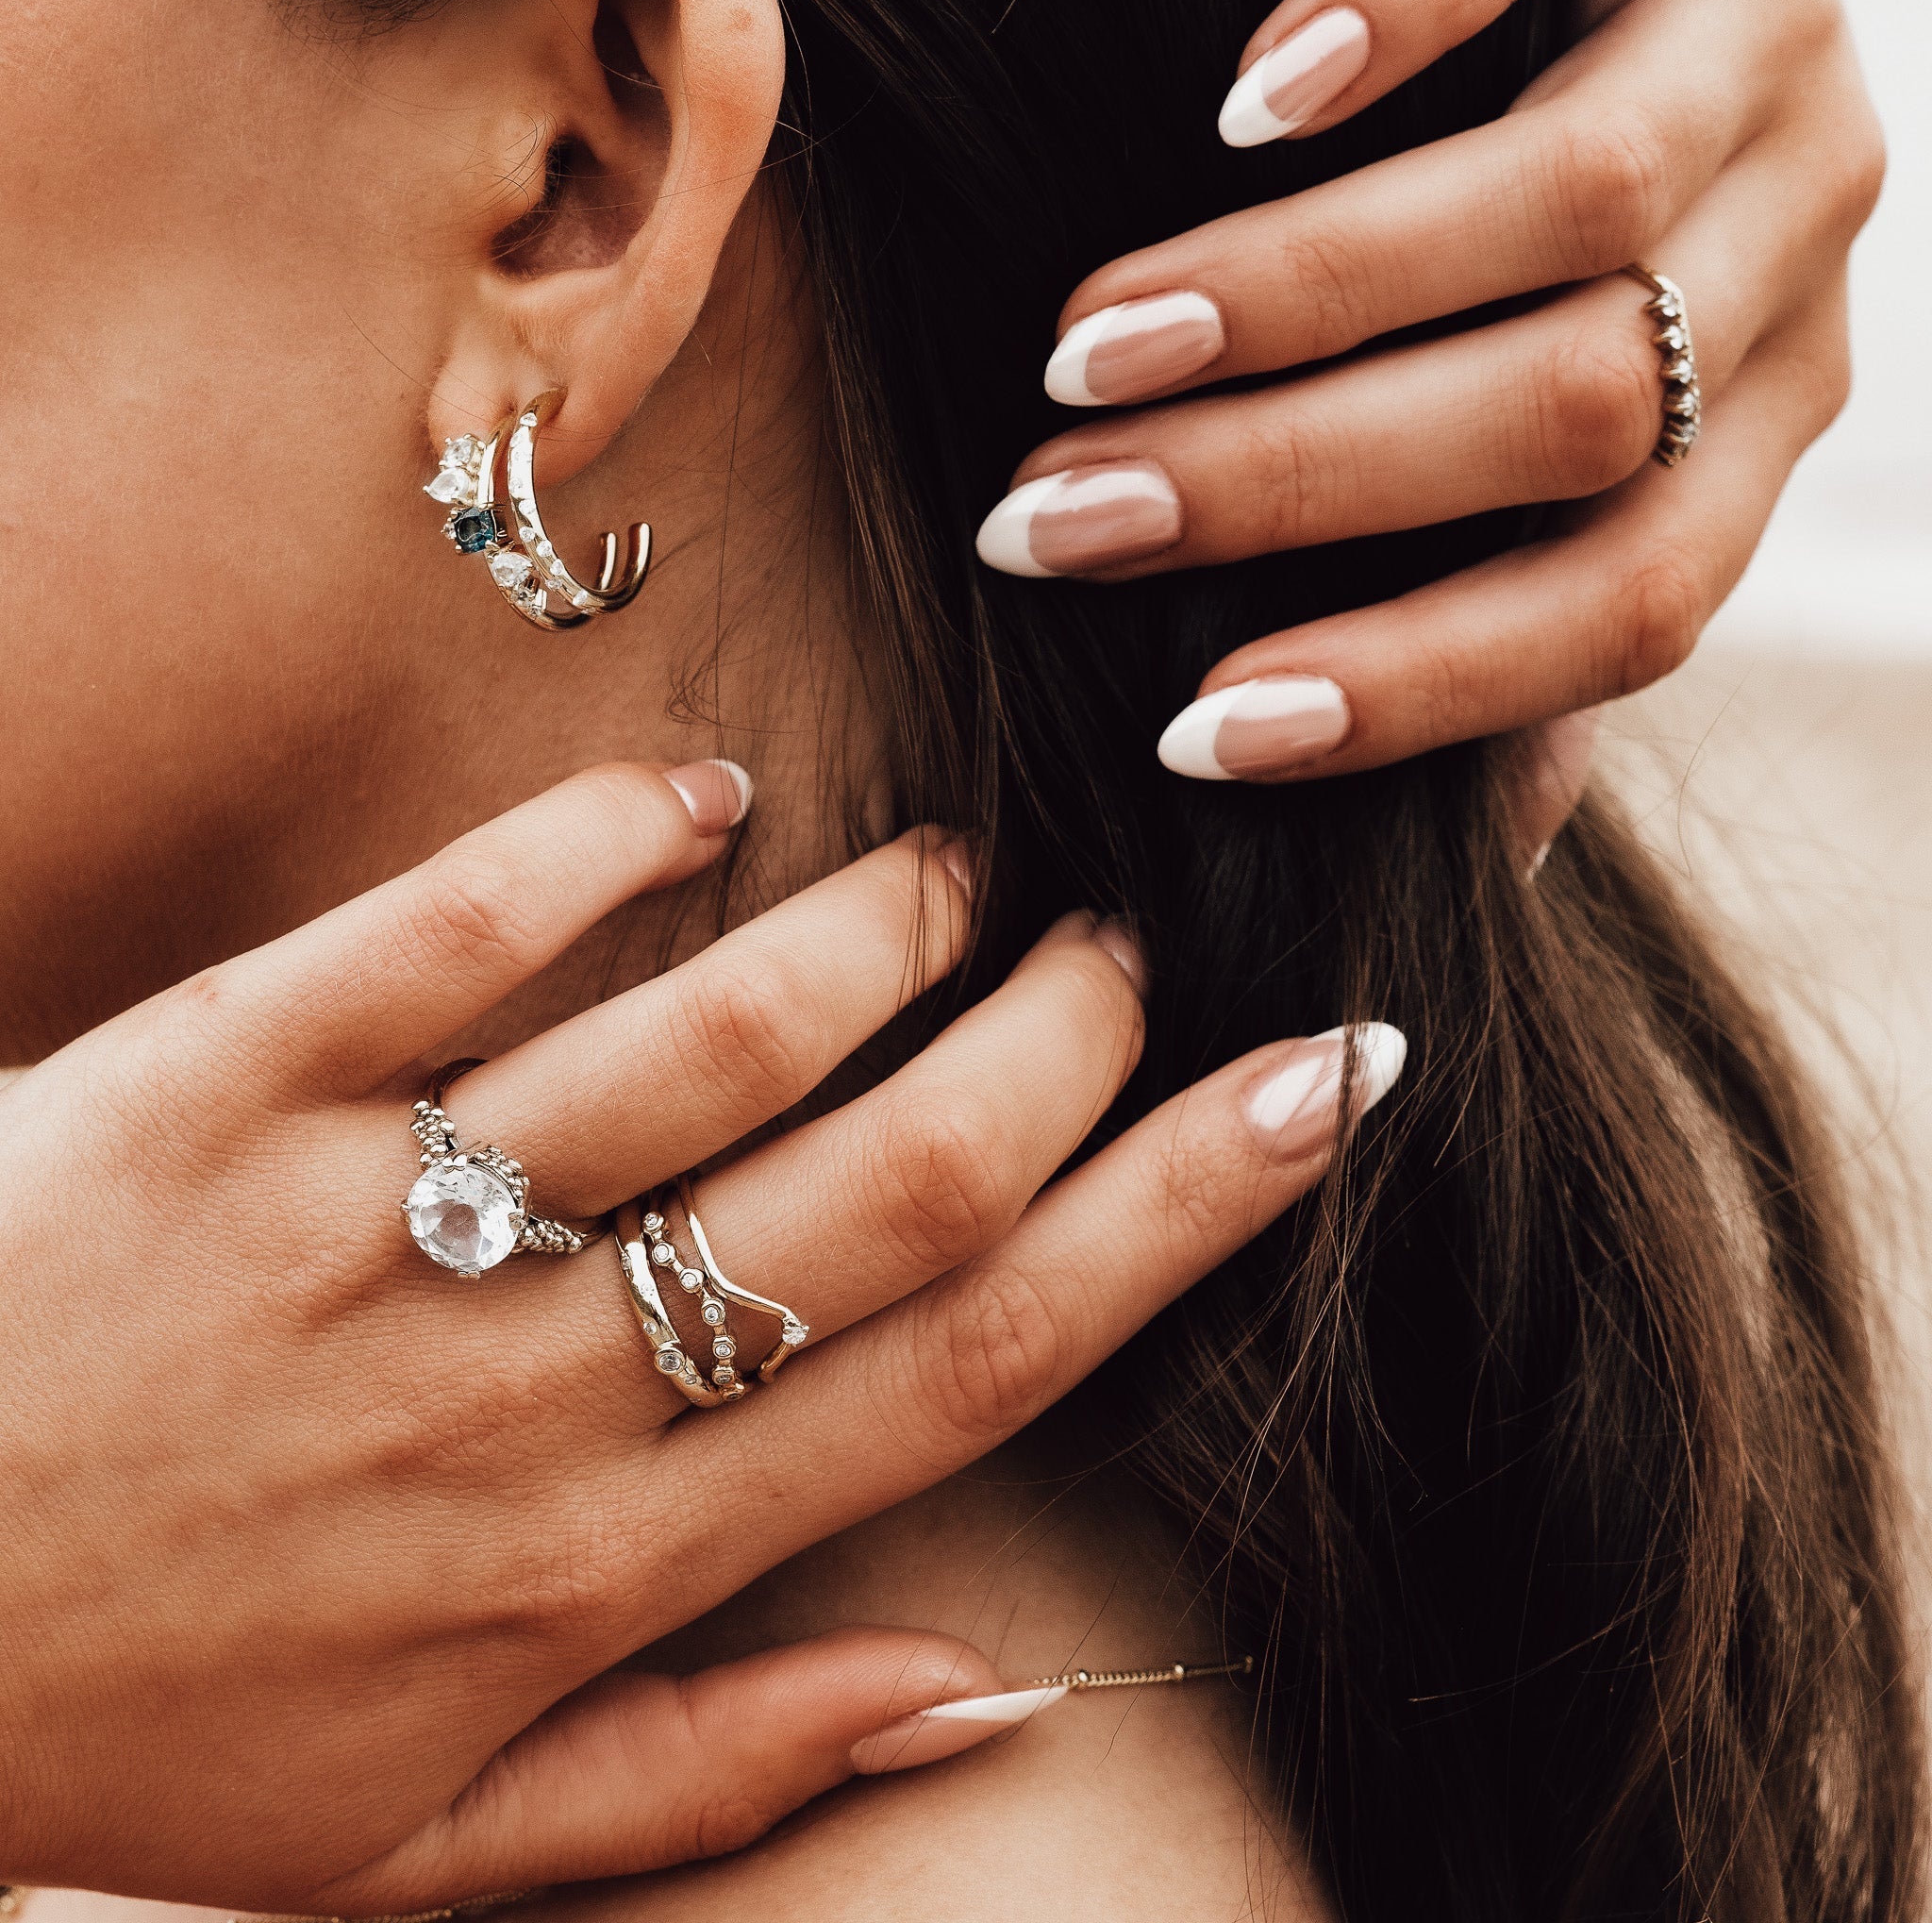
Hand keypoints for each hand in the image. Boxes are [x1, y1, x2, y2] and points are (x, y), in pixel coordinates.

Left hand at [0, 761, 1402, 1908]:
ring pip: (719, 1034)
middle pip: (898, 1175)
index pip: (975, 1359)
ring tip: (946, 882)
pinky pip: (463, 925)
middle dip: (1068, 1041)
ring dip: (883, 927)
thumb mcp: (432, 1841)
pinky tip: (706, 800)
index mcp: (604, 1564)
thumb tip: (987, 1687)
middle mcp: (529, 1391)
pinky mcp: (221, 1081)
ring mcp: (374, 1224)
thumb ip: (719, 1770)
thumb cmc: (144, 1726)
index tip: (1317, 1095)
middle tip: (1118, 959)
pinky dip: (614, 837)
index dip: (1182, 1216)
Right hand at [977, 0, 1882, 824]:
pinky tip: (1231, 106)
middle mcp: (1798, 258)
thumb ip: (1532, 608)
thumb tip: (1486, 849)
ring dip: (1291, 300)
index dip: (1411, 686)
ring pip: (1573, 208)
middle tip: (1063, 521)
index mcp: (1759, 435)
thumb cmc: (1557, 276)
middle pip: (1577, 413)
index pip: (1627, 607)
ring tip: (1086, 352)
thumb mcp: (1579, 464)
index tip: (1194, 732)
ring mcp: (1765, 59)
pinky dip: (1382, 35)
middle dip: (1290, 486)